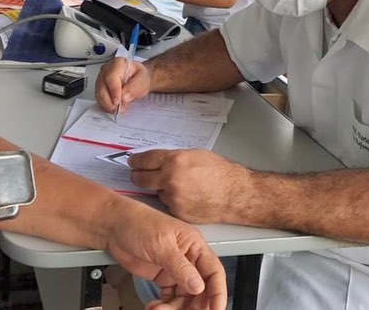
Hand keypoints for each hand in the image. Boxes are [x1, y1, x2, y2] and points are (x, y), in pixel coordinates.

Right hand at [95, 57, 150, 112]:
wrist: (138, 79)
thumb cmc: (140, 77)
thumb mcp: (143, 80)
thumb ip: (135, 87)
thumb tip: (124, 96)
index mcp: (118, 63)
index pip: (111, 77)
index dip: (113, 90)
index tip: (118, 101)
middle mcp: (107, 69)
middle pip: (102, 86)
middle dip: (109, 101)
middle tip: (120, 109)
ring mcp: (101, 78)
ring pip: (99, 93)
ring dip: (108, 104)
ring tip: (120, 109)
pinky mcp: (100, 87)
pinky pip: (99, 98)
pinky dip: (106, 105)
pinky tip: (114, 107)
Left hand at [104, 198, 227, 309]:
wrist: (112, 226)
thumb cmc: (136, 222)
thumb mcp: (161, 244)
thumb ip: (180, 267)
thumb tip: (198, 286)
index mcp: (194, 245)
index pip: (214, 272)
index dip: (218, 293)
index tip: (216, 309)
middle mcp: (187, 258)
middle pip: (201, 289)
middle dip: (194, 305)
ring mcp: (174, 269)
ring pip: (185, 297)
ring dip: (175, 308)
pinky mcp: (161, 276)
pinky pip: (170, 297)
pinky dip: (164, 306)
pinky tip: (154, 307)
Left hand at [129, 150, 250, 224]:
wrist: (236, 195)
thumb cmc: (220, 172)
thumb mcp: (194, 154)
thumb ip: (173, 157)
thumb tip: (157, 160)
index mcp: (174, 161)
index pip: (143, 160)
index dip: (135, 161)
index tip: (132, 161)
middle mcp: (170, 179)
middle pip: (140, 178)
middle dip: (138, 175)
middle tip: (139, 173)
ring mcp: (173, 198)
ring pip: (155, 192)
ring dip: (160, 189)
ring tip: (179, 186)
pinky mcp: (178, 213)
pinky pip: (167, 205)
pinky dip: (172, 201)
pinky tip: (186, 197)